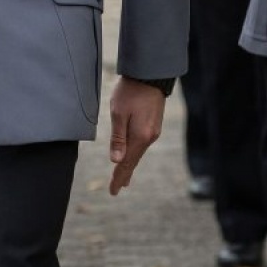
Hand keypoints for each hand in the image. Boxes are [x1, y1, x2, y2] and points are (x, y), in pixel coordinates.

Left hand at [107, 77, 165, 194]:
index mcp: (140, 137)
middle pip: (134, 160)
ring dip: (130, 164)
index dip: (118, 177)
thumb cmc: (130, 91)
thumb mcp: (118, 113)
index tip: (113, 191)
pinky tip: (132, 155)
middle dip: (124, 174)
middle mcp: (149, 137)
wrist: (150, 75)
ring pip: (138, 152)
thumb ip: (117, 138)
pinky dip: (135, 153)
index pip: (126, 163)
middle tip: (116, 188)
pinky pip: (142, 144)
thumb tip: (115, 161)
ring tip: (123, 176)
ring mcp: (153, 131)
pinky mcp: (153, 124)